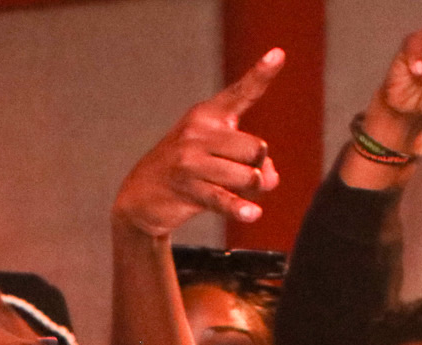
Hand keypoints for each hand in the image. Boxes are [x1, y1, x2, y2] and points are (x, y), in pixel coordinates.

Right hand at [114, 49, 282, 237]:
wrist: (141, 196)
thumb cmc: (188, 171)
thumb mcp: (216, 155)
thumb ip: (250, 162)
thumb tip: (269, 178)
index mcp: (207, 115)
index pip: (241, 93)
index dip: (262, 74)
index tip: (280, 53)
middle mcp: (198, 131)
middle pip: (257, 149)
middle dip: (260, 168)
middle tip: (245, 179)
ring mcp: (191, 160)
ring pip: (248, 176)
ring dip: (251, 191)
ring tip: (237, 195)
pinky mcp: (188, 189)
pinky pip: (225, 199)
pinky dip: (240, 209)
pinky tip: (252, 214)